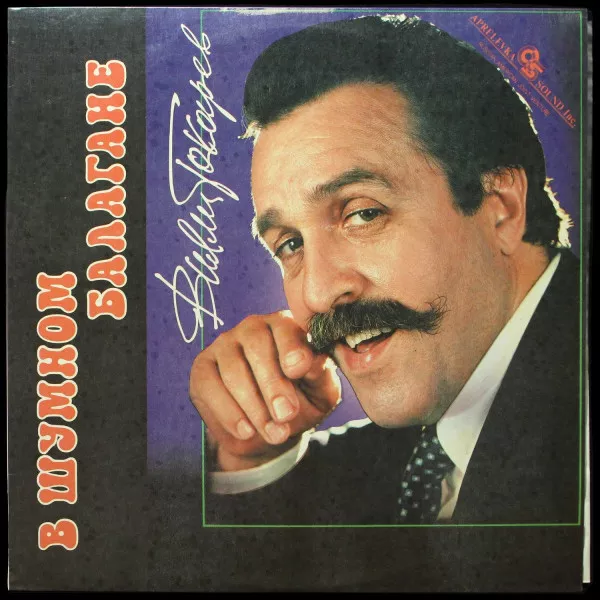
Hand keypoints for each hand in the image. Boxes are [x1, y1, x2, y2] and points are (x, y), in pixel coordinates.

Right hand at [190, 311, 340, 470]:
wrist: (269, 430)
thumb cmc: (301, 401)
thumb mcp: (320, 392)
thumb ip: (320, 374)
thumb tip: (312, 361)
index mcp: (285, 326)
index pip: (286, 327)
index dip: (291, 348)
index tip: (297, 371)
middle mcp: (253, 327)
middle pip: (257, 345)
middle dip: (272, 384)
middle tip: (285, 414)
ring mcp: (224, 344)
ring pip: (233, 369)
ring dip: (254, 406)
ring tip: (273, 433)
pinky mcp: (202, 367)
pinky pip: (209, 386)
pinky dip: (228, 412)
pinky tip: (246, 431)